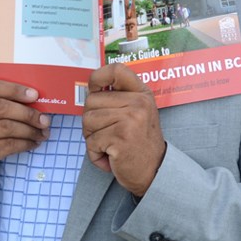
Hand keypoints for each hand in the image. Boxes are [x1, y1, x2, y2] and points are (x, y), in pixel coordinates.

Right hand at [0, 80, 49, 216]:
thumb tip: (32, 98)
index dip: (15, 90)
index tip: (35, 95)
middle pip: (1, 108)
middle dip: (28, 113)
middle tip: (44, 119)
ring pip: (6, 127)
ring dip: (30, 130)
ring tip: (42, 133)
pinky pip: (7, 145)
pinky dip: (24, 143)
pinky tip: (32, 143)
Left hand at [83, 63, 165, 196]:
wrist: (153, 171)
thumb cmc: (138, 142)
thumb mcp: (137, 112)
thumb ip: (119, 98)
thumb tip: (91, 88)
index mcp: (141, 93)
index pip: (116, 69)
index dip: (98, 77)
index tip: (96, 90)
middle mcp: (138, 102)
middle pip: (91, 100)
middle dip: (90, 120)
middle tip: (107, 133)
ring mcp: (130, 118)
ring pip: (87, 120)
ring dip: (92, 138)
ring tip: (109, 145)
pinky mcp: (121, 137)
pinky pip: (91, 141)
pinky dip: (95, 153)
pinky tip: (110, 156)